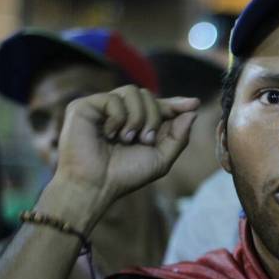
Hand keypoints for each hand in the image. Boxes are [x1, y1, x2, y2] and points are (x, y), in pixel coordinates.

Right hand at [54, 85, 198, 206]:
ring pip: (133, 92)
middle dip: (154, 117)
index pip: (158, 105)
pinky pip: (113, 98)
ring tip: (128, 139)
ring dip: (138, 117)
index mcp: (137, 123)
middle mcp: (120, 112)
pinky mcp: (84, 106)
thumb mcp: (161, 158)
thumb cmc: (126, 175)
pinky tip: (111, 134)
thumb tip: (192, 112)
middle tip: (146, 140)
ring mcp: (102, 108)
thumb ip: (178, 136)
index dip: (176, 103)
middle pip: (148, 96)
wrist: (96, 186)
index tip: (194, 104)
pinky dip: (118, 117)